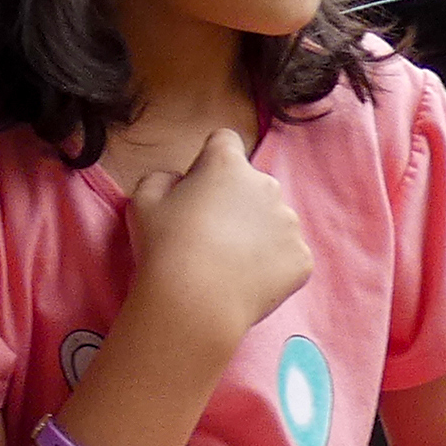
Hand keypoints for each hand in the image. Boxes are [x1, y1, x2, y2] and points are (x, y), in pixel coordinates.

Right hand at [124, 126, 312, 343]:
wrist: (195, 304)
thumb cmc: (165, 248)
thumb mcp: (143, 200)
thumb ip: (162, 177)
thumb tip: (179, 181)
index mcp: (227, 164)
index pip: (224, 142)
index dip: (208, 163)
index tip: (198, 189)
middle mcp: (266, 185)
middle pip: (252, 185)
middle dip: (236, 202)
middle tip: (210, 237)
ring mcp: (289, 223)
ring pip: (274, 221)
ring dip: (256, 234)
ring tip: (228, 264)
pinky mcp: (301, 258)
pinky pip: (287, 255)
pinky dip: (272, 266)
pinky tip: (246, 282)